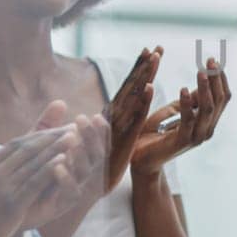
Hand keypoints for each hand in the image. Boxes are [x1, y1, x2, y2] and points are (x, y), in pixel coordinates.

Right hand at [0, 108, 90, 236]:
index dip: (39, 135)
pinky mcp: (11, 203)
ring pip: (35, 161)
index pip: (16, 144)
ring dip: (57, 147)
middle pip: (29, 147)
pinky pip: (34, 182)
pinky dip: (51, 169)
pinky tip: (65, 160)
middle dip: (53, 136)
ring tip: (76, 136)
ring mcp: (3, 186)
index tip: (56, 129)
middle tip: (73, 127)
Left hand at [24, 110, 109, 227]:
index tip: (95, 116)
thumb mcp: (36, 147)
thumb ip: (48, 127)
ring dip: (80, 155)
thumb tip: (60, 102)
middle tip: (83, 120)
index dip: (98, 131)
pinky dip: (66, 178)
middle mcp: (80, 177)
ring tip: (73, 139)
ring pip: (86, 173)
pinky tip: (57, 164)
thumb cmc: (26, 174)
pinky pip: (70, 192)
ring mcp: (73, 192)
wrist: (6, 207)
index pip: (95, 144)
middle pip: (96, 156)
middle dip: (91, 137)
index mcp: (78, 162)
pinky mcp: (61, 206)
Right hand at [103, 47, 158, 189]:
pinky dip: (141, 103)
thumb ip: (107, 125)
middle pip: (131, 86)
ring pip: (133, 97)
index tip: (149, 49)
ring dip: (144, 76)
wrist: (78, 188)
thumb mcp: (103, 139)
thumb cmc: (89, 164)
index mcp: (110, 114)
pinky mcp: (120, 140)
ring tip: (155, 57)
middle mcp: (111, 116)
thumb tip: (108, 111)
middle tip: (157, 47)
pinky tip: (150, 89)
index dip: (138, 68)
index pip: (127, 86)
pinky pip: (133, 119)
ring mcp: (116, 126)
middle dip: (144, 66)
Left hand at [129, 57, 231, 180]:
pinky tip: (182, 89)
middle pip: (219, 101)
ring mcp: (196, 137)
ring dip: (205, 88)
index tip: (213, 60)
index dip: (220, 79)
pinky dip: (187, 104)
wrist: (140, 157)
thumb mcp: (176, 109)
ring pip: (207, 109)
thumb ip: (192, 99)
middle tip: (210, 61)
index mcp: (207, 121)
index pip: (223, 98)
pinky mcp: (181, 142)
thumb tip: (205, 79)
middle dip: (216, 79)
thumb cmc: (156, 131)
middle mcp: (207, 129)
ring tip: (200, 72)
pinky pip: (188, 120)